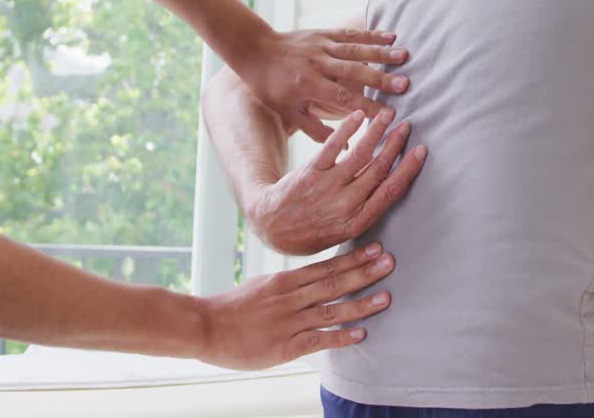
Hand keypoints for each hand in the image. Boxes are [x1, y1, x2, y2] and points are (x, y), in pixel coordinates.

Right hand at [199, 243, 395, 369]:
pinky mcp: (284, 345)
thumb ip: (289, 285)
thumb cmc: (233, 308)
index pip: (325, 266)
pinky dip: (340, 336)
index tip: (375, 248)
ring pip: (330, 309)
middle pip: (332, 282)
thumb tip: (314, 280)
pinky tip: (361, 333)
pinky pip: (317, 339)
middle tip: (389, 262)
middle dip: (363, 272)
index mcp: (284, 280)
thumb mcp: (262, 287)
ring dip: (360, 303)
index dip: (353, 258)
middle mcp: (290, 297)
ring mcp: (288, 321)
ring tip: (386, 297)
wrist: (204, 327)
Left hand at [237, 28, 410, 141]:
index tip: (389, 115)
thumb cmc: (271, 87)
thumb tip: (345, 144)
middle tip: (406, 86)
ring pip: (356, 50)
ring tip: (406, 56)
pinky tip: (391, 37)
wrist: (254, 50)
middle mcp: (318, 64)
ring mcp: (322, 46)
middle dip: (381, 79)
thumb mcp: (287, 113)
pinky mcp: (324, 34)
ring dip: (381, 53)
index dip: (367, 107)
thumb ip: (315, 129)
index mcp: (308, 86)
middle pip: (354, 72)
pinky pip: (350, 34)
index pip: (343, 98)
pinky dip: (371, 35)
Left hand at [248, 109, 426, 255]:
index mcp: (358, 221)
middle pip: (379, 168)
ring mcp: (327, 187)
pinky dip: (347, 129)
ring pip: (359, 154)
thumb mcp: (342, 232)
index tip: (421, 150)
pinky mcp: (310, 172)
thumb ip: (366, 213)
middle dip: (395, 144)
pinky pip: (332, 147)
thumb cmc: (312, 231)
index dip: (408, 169)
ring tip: (387, 115)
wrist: (272, 228)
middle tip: (407, 126)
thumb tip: (393, 191)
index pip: (391, 191)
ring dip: (376, 131)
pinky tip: (358, 115)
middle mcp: (345, 204)